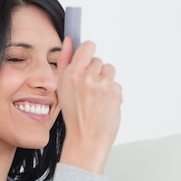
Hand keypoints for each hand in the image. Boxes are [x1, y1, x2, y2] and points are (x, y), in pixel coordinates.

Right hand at [56, 37, 121, 172]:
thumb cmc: (74, 115)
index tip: (88, 60)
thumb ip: (65, 62)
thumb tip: (70, 41)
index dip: (89, 53)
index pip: (88, 47)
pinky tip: (104, 104)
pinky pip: (117, 84)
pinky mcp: (116, 93)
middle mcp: (88, 77)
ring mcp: (103, 85)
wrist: (86, 139)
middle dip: (96, 72)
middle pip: (99, 60)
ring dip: (106, 81)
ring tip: (98, 97)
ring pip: (110, 70)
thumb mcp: (62, 88)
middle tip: (90, 89)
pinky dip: (113, 93)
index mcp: (72, 74)